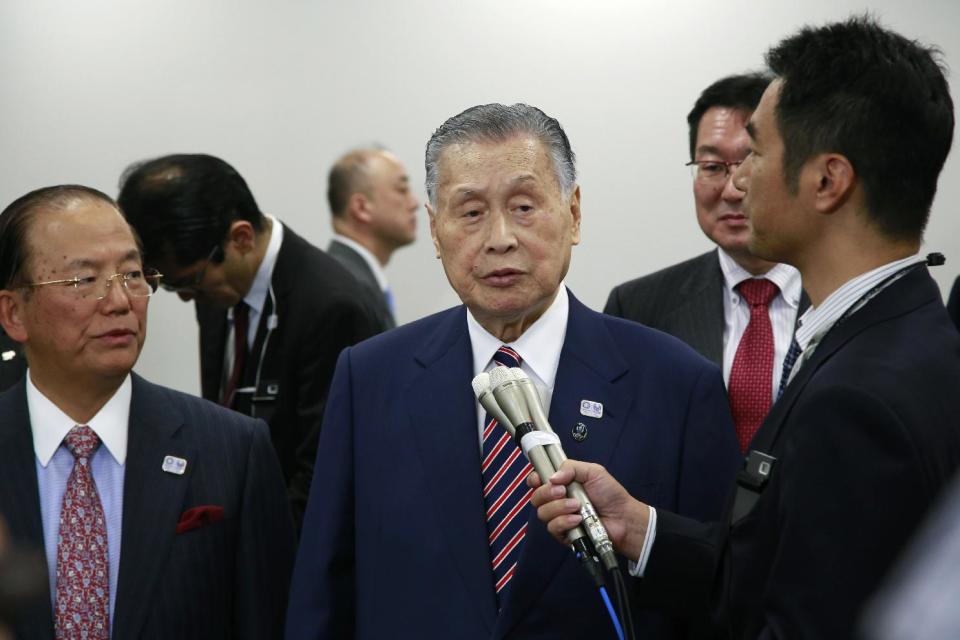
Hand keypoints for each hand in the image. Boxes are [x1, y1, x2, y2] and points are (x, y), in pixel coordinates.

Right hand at [528, 460, 650, 560]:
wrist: (623, 517)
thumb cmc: (610, 494)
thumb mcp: (593, 472)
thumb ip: (571, 467)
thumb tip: (552, 477)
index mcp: (562, 484)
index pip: (538, 481)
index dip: (534, 480)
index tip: (538, 479)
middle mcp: (558, 501)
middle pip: (536, 497)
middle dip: (547, 493)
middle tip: (563, 491)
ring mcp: (560, 518)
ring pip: (543, 513)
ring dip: (559, 508)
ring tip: (577, 506)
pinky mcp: (564, 534)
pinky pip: (553, 528)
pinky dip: (564, 522)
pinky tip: (577, 519)